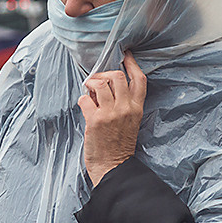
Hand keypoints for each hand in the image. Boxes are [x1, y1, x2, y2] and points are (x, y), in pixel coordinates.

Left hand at [78, 51, 146, 185]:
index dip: (132, 64)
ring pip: (100, 84)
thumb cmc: (119, 145)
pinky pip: (85, 99)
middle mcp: (126, 109)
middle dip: (103, 74)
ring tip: (89, 92)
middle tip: (96, 81)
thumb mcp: (129, 122)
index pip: (139, 79)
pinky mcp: (95, 121)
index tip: (124, 55)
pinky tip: (84, 107)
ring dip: (90, 84)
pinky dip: (82, 100)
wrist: (113, 167)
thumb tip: (105, 85)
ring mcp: (111, 114)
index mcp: (137, 109)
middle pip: (117, 76)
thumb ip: (123, 103)